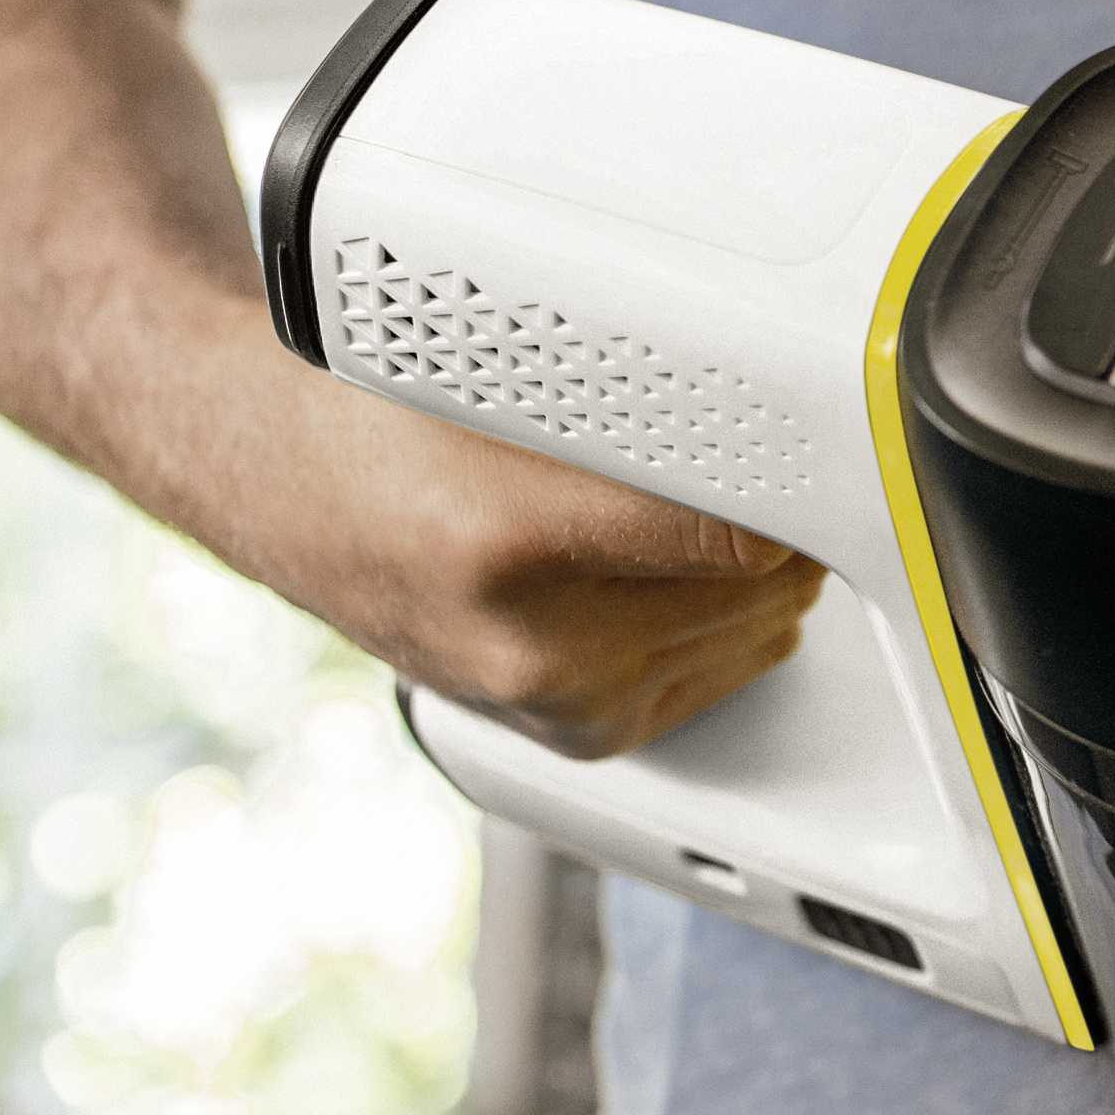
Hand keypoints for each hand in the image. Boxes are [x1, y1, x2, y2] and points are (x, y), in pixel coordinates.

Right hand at [235, 364, 827, 760]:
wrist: (284, 493)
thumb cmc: (373, 423)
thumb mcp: (498, 376)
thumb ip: (635, 400)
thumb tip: (777, 405)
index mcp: (504, 544)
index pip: (738, 531)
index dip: (798, 481)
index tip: (830, 445)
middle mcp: (533, 647)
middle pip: (764, 586)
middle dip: (784, 517)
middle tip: (762, 454)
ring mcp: (559, 705)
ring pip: (760, 630)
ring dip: (764, 571)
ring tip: (701, 504)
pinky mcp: (583, 737)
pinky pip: (728, 669)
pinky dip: (730, 617)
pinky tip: (678, 568)